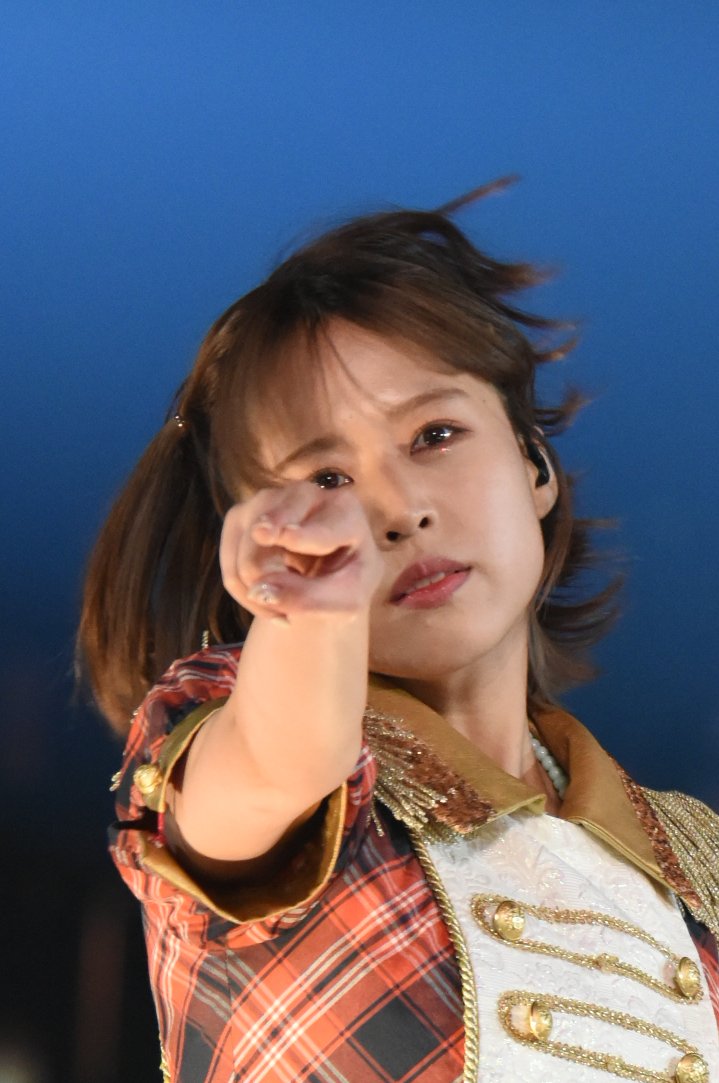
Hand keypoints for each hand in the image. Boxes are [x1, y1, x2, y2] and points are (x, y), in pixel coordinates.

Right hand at [220, 481, 382, 621]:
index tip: (287, 537)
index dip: (304, 534)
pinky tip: (265, 598)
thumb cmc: (345, 581)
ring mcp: (266, 500)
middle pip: (270, 532)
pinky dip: (242, 589)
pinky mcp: (240, 515)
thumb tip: (258, 592)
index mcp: (343, 511)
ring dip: (255, 590)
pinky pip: (229, 562)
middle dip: (262, 572)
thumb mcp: (345, 600)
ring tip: (281, 612)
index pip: (322, 527)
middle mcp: (303, 494)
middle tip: (280, 614)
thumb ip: (309, 598)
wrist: (329, 571)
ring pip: (243, 550)